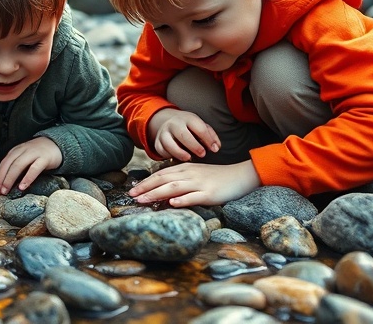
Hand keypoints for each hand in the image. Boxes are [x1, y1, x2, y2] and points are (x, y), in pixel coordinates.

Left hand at [0, 136, 61, 194]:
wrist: (56, 145)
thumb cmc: (38, 154)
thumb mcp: (24, 157)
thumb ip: (16, 167)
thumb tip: (5, 184)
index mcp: (16, 151)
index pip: (4, 163)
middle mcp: (23, 150)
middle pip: (9, 164)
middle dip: (2, 179)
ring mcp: (34, 153)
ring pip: (18, 165)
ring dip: (10, 179)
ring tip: (7, 190)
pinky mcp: (44, 158)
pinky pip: (34, 169)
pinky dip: (27, 178)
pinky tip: (22, 186)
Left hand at [128, 160, 259, 206]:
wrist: (241, 176)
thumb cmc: (217, 177)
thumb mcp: (196, 175)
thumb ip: (180, 180)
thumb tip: (163, 192)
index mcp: (185, 169)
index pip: (160, 175)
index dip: (145, 182)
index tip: (132, 190)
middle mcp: (190, 174)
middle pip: (163, 180)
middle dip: (145, 188)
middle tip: (131, 196)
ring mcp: (200, 184)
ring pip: (174, 187)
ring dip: (157, 193)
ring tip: (143, 200)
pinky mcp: (210, 194)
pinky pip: (194, 196)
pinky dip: (183, 199)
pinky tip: (172, 203)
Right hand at [148, 108, 220, 160]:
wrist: (168, 121)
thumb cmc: (189, 127)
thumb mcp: (200, 126)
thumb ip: (210, 136)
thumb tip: (216, 148)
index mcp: (188, 118)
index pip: (199, 128)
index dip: (208, 140)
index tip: (214, 149)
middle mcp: (174, 124)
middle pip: (183, 135)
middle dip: (194, 146)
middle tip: (202, 154)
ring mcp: (164, 133)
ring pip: (169, 143)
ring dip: (179, 152)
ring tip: (188, 158)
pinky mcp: (157, 142)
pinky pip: (161, 151)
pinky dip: (169, 156)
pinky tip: (178, 158)